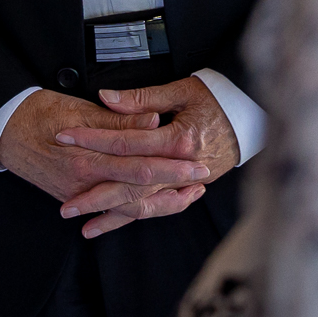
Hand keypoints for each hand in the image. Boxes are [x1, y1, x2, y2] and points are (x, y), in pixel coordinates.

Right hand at [0, 89, 209, 235]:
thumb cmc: (38, 112)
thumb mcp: (76, 109)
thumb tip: (153, 123)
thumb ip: (117, 121)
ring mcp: (79, 194)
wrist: (3, 131)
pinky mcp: (75, 196)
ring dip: (161, 202)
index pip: (140, 160)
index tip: (195, 155)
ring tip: (190, 196)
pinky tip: (153, 207)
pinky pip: (110, 210)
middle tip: (203, 177)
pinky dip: (134, 211)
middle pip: (139, 187)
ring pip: (128, 205)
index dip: (170, 160)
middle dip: (174, 184)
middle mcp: (86, 181)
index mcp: (89, 157)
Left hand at [55, 77, 238, 237]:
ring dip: (112, 216)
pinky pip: (158, 208)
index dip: (92, 140)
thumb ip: (142, 99)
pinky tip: (114, 223)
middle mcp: (180, 167)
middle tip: (66, 205)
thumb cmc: (217, 99)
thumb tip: (106, 98)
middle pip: (130, 184)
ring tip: (83, 225)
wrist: (252, 118)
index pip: (124, 142)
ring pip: (143, 204)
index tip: (65, 138)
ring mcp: (185, 182)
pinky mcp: (188, 188)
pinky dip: (134, 217)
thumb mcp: (181, 91)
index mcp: (177, 140)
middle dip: (95, 195)